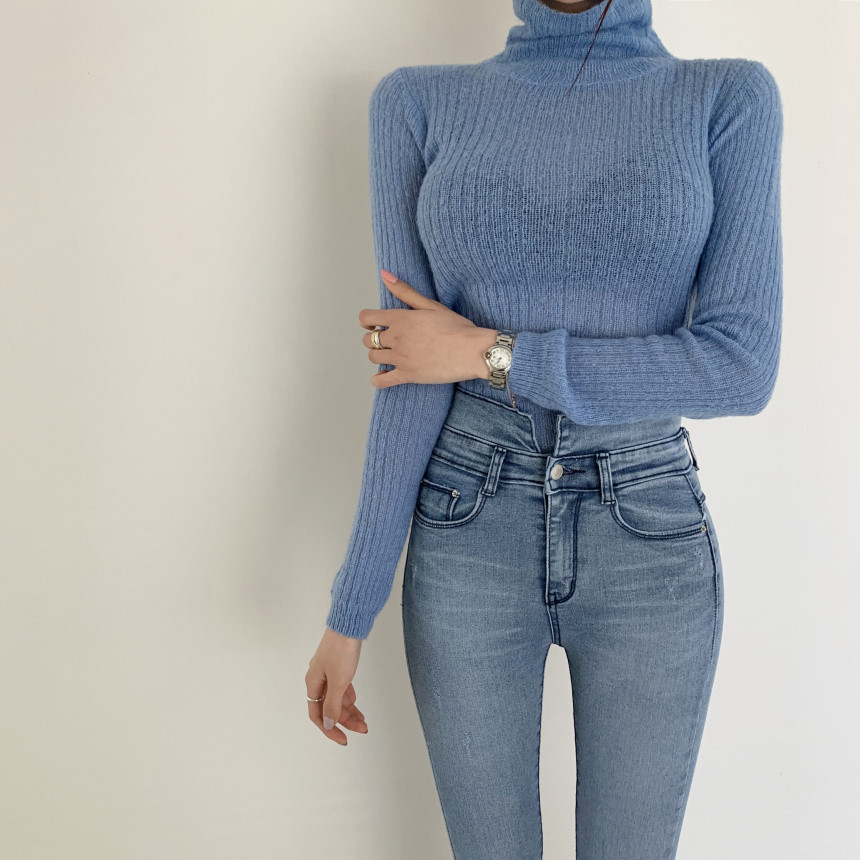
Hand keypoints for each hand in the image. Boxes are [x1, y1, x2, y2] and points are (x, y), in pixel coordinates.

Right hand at [306, 627, 367, 745]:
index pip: (317, 715)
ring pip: (336, 698)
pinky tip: (356, 702)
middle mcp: (318, 679)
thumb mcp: (339, 682)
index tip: (343, 739)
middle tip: (362, 729)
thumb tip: (329, 723)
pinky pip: (341, 688)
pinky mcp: (337, 665)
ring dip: (349, 710)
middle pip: (329, 708)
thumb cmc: (341, 650)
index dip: (329, 729)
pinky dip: (349, 697)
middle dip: (345, 720)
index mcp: (313, 683)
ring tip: (363, 720)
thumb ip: (333, 704)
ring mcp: (328, 672)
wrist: (349, 624)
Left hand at [360, 269, 497, 388]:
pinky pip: (383, 381)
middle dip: (373, 338)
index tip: (372, 324)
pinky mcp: (408, 375)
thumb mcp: (430, 305)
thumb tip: (385, 275)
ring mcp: (401, 358)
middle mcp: (396, 338)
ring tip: (389, 355)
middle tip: (386, 340)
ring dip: (377, 356)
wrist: (472, 351)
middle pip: (368, 340)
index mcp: (400, 319)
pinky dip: (379, 380)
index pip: (367, 317)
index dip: (366, 320)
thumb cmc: (456, 327)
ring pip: (373, 358)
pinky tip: (383, 376)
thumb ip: (405, 291)